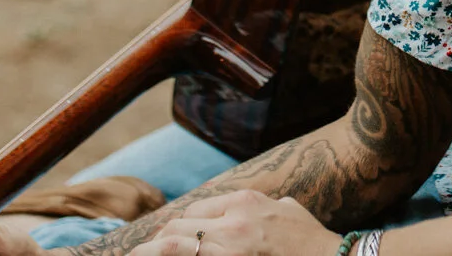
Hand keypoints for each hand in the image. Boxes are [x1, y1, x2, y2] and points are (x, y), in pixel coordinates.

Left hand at [131, 191, 340, 255]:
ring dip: (155, 252)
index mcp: (246, 201)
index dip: (175, 227)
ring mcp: (231, 248)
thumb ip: (264, 205)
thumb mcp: (286, 210)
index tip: (166, 238)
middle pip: (179, 227)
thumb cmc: (310, 241)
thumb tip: (249, 209)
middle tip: (141, 254)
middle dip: (159, 243)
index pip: (194, 211)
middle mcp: (233, 221)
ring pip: (176, 246)